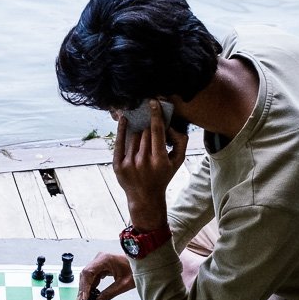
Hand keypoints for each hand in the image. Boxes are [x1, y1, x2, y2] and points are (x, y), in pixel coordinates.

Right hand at [78, 252, 134, 299]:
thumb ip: (109, 294)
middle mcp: (100, 258)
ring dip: (85, 288)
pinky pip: (92, 276)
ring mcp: (100, 262)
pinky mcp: (101, 266)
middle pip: (85, 274)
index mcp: (105, 259)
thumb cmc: (136, 269)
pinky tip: (90, 294)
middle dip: (83, 289)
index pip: (88, 272)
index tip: (85, 297)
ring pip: (87, 276)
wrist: (142, 263)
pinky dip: (91, 286)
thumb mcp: (124, 284)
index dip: (85, 286)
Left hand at [113, 102, 187, 229]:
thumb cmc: (163, 175)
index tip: (153, 102)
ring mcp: (129, 164)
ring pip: (134, 136)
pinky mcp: (118, 165)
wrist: (145, 197)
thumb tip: (170, 125)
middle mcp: (143, 161)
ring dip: (139, 135)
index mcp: (159, 160)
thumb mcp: (178, 161)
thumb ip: (180, 141)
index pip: (157, 131)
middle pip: (145, 132)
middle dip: (149, 130)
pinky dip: (121, 129)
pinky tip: (124, 120)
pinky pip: (119, 142)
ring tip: (143, 145)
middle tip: (151, 134)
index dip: (155, 115)